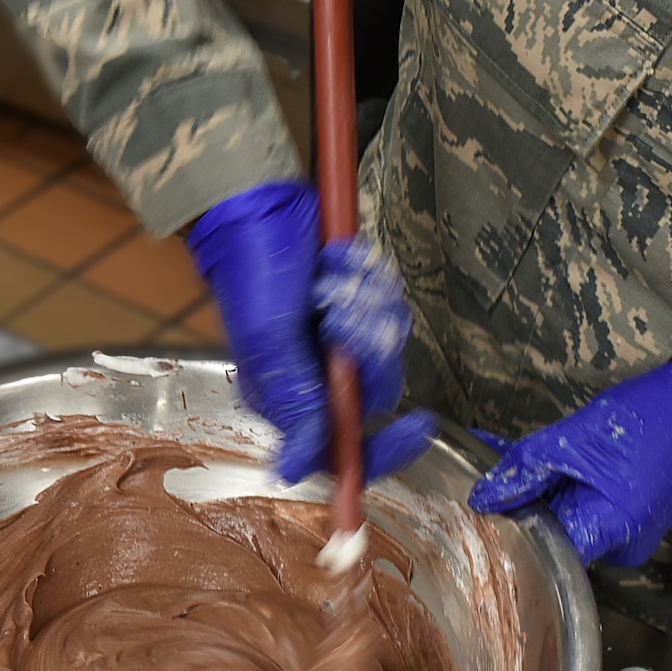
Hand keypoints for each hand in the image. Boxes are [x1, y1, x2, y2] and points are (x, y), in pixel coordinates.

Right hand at [187, 181, 432, 481]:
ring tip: (333, 275)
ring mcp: (336, 339)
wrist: (257, 198)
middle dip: (371, 348)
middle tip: (343, 309)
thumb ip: (292, 399)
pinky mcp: (356, 303)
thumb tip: (294, 472)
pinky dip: (372, 276)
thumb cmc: (250, 267)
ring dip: (369, 302)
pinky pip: (391, 302)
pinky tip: (341, 257)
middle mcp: (314, 376)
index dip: (385, 449)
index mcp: (286, 398)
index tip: (421, 423)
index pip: (342, 449)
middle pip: (378, 391)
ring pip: (390, 343)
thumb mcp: (268, 336)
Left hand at [467, 360, 671, 565]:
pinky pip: (573, 499)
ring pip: (556, 511)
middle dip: (509, 500)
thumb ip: (529, 469)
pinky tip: (513, 454)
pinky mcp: (618, 510)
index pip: (541, 551)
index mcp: (608, 531)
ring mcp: (619, 530)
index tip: (466, 507)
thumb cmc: (654, 421)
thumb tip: (483, 496)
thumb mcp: (578, 439)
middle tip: (467, 471)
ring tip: (484, 451)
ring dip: (526, 485)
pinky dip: (549, 479)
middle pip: (546, 531)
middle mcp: (615, 544)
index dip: (501, 531)